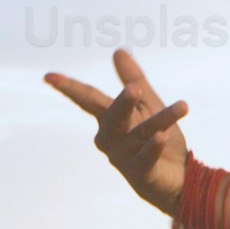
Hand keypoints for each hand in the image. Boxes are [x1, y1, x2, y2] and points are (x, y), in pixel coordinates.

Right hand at [39, 48, 193, 215]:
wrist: (179, 177)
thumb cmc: (158, 140)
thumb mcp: (148, 105)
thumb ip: (133, 79)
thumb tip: (117, 51)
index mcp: (109, 119)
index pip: (88, 100)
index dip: (68, 88)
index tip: (48, 76)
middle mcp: (111, 139)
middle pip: (113, 116)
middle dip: (123, 103)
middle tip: (135, 88)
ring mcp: (123, 158)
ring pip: (141, 133)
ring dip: (162, 120)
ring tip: (181, 106)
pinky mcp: (140, 174)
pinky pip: (145, 158)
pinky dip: (153, 148)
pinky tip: (161, 137)